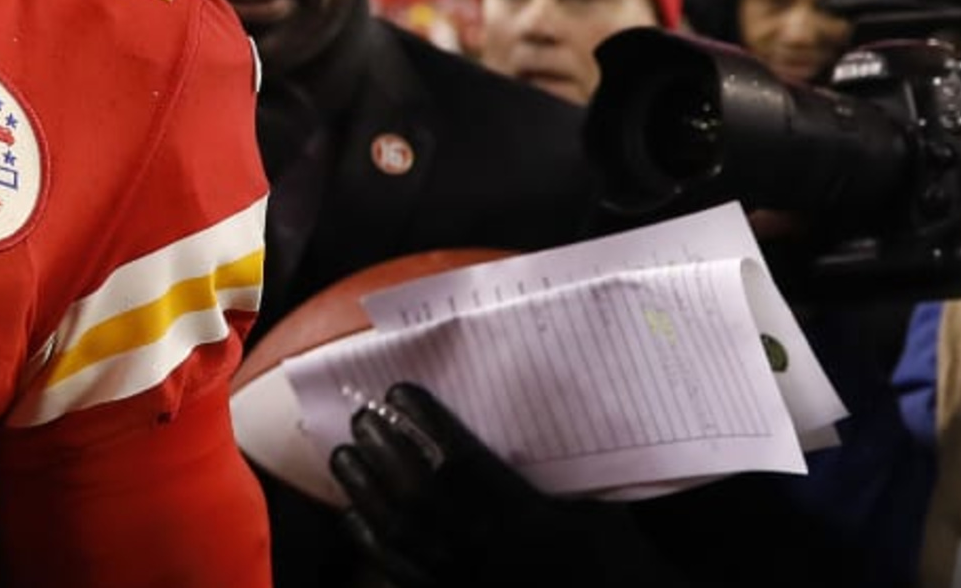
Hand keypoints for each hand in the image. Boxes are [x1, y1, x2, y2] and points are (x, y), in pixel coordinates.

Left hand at [331, 384, 680, 587]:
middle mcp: (487, 549)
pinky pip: (400, 572)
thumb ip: (564, 474)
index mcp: (526, 520)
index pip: (463, 461)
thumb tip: (541, 418)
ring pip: (401, 532)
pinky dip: (371, 541)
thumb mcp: (601, 514)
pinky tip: (353, 516)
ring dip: (365, 489)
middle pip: (419, 493)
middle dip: (385, 450)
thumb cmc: (615, 567)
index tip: (401, 391)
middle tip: (362, 417)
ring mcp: (464, 579)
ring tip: (345, 454)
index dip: (427, 423)